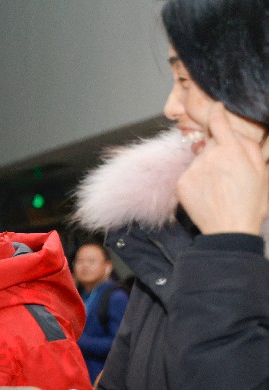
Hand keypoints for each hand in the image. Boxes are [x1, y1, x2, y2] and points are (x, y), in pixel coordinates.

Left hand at [176, 103, 268, 235]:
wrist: (228, 230)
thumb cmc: (251, 203)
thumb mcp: (262, 172)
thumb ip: (249, 148)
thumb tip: (237, 135)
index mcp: (231, 150)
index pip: (218, 121)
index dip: (217, 112)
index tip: (216, 107)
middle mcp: (208, 156)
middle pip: (211, 142)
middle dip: (219, 149)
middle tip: (230, 170)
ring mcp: (192, 170)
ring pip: (200, 159)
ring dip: (208, 166)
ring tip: (220, 187)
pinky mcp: (181, 183)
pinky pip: (190, 174)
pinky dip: (198, 180)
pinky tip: (209, 193)